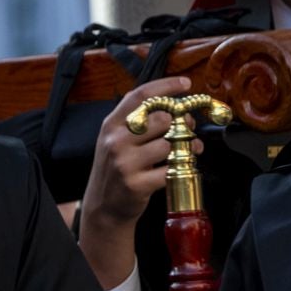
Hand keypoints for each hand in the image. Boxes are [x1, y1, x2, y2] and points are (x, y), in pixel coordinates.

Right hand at [76, 76, 200, 289]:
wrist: (103, 206)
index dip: (166, 86)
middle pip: (162, 119)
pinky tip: (176, 169)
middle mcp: (115, 141)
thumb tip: (174, 105)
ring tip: (185, 152)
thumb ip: (136, 121)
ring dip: (183, 148)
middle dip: (181, 123)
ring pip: (169, 144)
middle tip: (187, 129)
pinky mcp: (136, 184)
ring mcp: (124, 163)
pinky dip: (178, 169)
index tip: (186, 84)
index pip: (140, 96)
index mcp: (111, 125)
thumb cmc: (116, 168)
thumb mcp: (116, 140)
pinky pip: (170, 170)